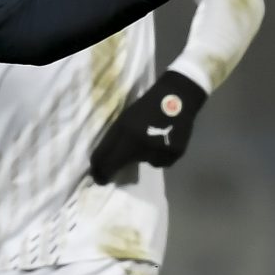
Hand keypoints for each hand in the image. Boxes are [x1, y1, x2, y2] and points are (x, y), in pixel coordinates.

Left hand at [90, 71, 207, 182]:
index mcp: (125, 130)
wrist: (177, 97)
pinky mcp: (174, 153)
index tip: (97, 178)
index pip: (105, 157)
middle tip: (108, 175)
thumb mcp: (126, 118)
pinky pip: (160, 162)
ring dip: (142, 157)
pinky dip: (159, 156)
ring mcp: (158, 149)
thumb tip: (103, 161)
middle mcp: (140, 142)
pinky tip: (164, 142)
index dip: (99, 170)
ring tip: (150, 140)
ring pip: (143, 163)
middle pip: (121, 164)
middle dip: (111, 171)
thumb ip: (115, 138)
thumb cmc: (147, 106)